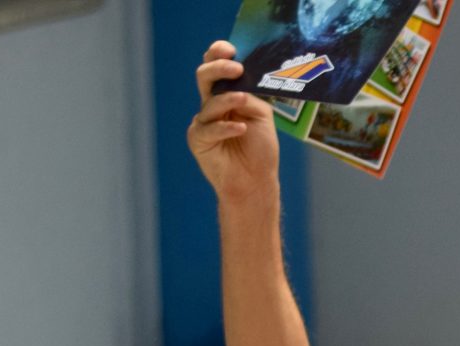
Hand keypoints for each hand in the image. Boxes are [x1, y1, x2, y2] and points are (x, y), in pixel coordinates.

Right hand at [187, 42, 280, 203]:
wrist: (255, 181)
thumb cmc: (260, 149)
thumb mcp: (261, 117)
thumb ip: (251, 98)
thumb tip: (240, 84)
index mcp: (228, 95)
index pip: (217, 69)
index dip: (218, 56)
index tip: (230, 50)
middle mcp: (212, 105)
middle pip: (204, 77)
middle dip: (218, 68)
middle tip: (235, 68)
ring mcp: (203, 121)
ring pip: (208, 102)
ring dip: (226, 99)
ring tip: (241, 99)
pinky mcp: (198, 139)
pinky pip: (208, 128)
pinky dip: (226, 127)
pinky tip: (240, 128)